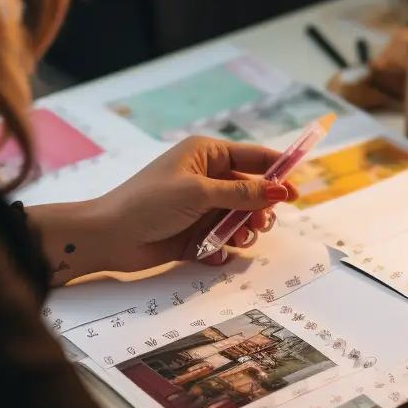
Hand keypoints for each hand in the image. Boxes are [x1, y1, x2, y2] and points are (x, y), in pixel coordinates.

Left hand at [30, 138, 299, 283]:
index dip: (279, 172)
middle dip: (260, 209)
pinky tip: (214, 252)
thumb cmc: (149, 203)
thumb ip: (242, 193)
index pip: (254, 157)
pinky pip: (224, 239)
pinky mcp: (196, 233)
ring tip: (237, 239)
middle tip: (261, 224)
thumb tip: (280, 190)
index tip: (297, 191)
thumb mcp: (199, 193)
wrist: (109, 237)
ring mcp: (202, 207)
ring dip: (244, 230)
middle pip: (252, 191)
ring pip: (241, 218)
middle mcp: (207, 178)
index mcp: (207, 155)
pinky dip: (224, 247)